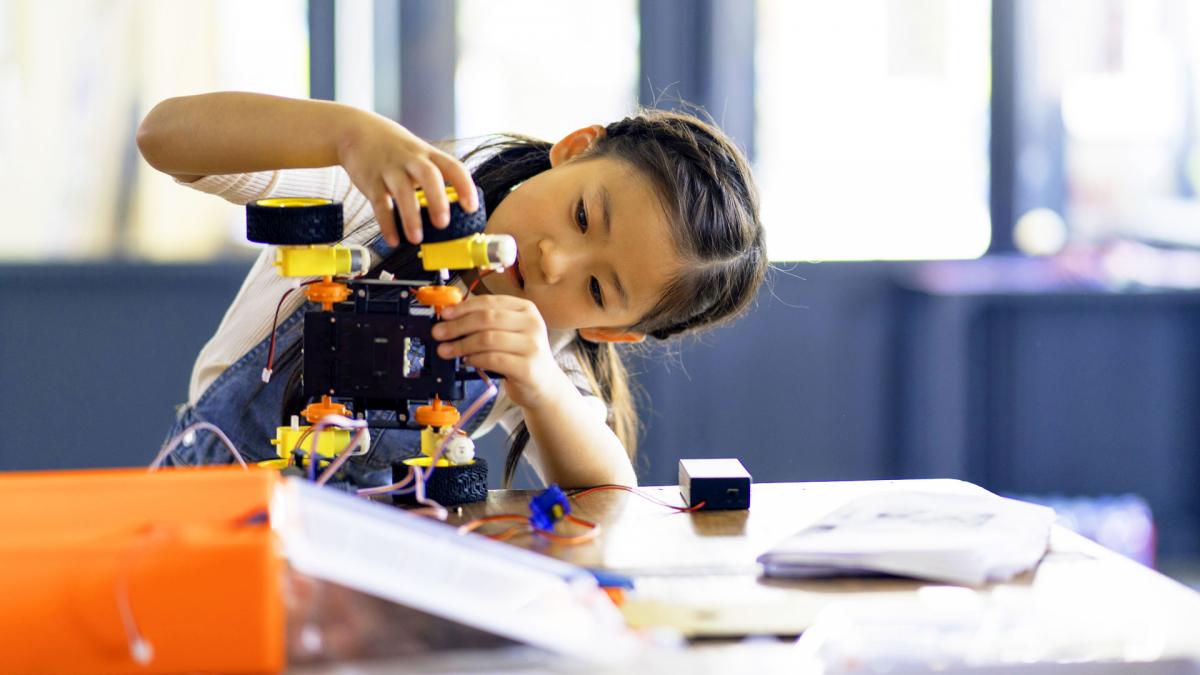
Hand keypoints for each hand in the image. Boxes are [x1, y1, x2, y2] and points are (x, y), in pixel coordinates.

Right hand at [336, 112, 478, 246]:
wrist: (356, 131)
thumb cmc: (395, 149)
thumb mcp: (418, 154)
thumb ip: (434, 178)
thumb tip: (453, 212)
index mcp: (428, 155)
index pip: (453, 167)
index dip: (465, 187)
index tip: (471, 208)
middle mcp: (411, 160)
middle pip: (428, 176)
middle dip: (437, 200)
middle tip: (443, 224)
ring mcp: (390, 169)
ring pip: (403, 191)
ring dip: (411, 217)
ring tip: (416, 239)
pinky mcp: (370, 181)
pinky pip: (380, 204)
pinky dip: (386, 223)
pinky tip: (393, 240)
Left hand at [431, 295, 570, 410]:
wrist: (544, 385)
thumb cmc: (520, 357)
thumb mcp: (509, 333)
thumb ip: (486, 323)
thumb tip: (450, 320)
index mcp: (526, 309)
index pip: (489, 301)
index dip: (463, 307)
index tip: (444, 315)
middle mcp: (532, 324)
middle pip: (486, 318)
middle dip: (457, 326)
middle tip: (438, 333)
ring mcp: (532, 345)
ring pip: (487, 339)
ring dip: (461, 345)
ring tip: (446, 351)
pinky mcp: (528, 367)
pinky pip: (493, 359)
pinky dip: (475, 359)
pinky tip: (466, 361)